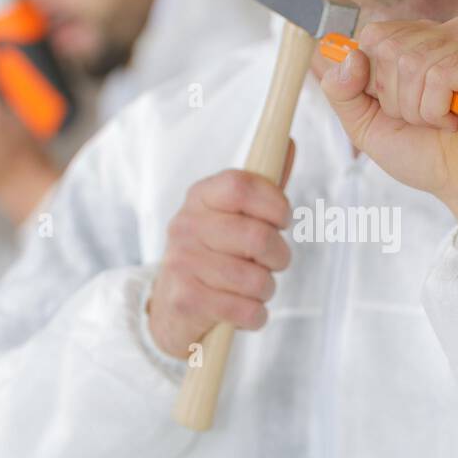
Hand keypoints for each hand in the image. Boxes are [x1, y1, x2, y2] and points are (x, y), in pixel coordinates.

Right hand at [147, 141, 294, 358]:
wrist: (171, 309)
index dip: (274, 203)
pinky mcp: (185, 300)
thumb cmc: (214, 255)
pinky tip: (244, 311)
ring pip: (256, 279)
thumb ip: (262, 185)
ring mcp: (181, 263)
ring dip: (266, 290)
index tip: (282, 220)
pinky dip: (256, 316)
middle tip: (272, 262)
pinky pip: (245, 310)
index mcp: (200, 197)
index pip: (242, 185)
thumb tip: (286, 142)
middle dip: (279, 256)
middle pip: (257, 236)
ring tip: (254, 289)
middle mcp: (186, 225)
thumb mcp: (233, 216)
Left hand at [318, 16, 457, 239]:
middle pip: (389, 49)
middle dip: (397, 99)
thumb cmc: (423, 153)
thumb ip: (341, 90)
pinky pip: (439, 76)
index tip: (401, 107)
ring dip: (419, 109)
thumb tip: (350, 55)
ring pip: (412, 63)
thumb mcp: (365, 123)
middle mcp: (447, 31)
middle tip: (425, 118)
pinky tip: (457, 119)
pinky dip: (438, 110)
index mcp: (420, 37)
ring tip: (442, 121)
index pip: (374, 35)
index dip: (376, 82)